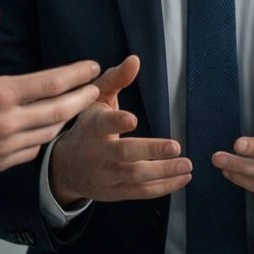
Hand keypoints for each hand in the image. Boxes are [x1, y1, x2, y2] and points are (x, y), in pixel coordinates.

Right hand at [0, 3, 101, 187]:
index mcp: (0, 95)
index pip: (51, 83)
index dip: (76, 74)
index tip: (92, 67)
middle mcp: (9, 123)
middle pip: (60, 110)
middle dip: (83, 98)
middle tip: (97, 88)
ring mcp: (6, 146)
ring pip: (49, 132)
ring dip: (67, 118)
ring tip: (78, 107)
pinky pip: (32, 150)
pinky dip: (45, 138)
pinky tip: (46, 130)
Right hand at [49, 55, 190, 205]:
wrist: (65, 168)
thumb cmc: (87, 127)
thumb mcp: (95, 101)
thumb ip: (115, 80)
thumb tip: (135, 60)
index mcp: (92, 128)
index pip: (104, 124)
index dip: (117, 122)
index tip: (133, 119)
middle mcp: (98, 153)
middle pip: (124, 154)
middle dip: (150, 150)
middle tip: (176, 147)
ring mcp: (107, 176)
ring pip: (136, 176)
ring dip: (163, 172)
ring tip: (187, 165)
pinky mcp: (116, 192)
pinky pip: (142, 192)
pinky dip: (164, 187)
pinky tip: (183, 178)